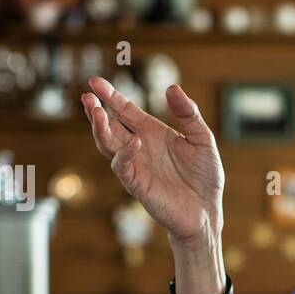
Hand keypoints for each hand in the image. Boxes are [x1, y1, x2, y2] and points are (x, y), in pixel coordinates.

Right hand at [81, 77, 224, 242]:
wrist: (207, 211)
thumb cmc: (205, 176)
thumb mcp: (203, 139)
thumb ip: (189, 114)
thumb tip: (172, 88)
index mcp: (152, 132)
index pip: (125, 110)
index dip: (111, 96)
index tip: (95, 82)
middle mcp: (139, 147)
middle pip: (110, 125)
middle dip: (97, 110)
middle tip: (87, 96)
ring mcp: (136, 165)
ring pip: (108, 144)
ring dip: (100, 129)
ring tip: (96, 112)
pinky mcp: (137, 185)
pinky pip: (123, 167)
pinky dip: (124, 154)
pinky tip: (134, 142)